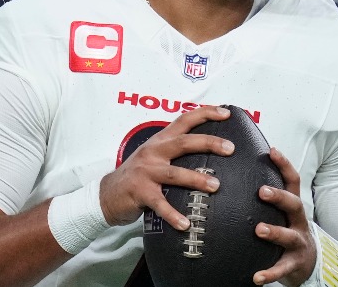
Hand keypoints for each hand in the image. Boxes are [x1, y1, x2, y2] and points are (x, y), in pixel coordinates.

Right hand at [98, 105, 233, 228]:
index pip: (184, 120)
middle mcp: (153, 152)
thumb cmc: (137, 174)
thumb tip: (210, 149)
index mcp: (160, 140)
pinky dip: (173, 214)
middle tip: (230, 148)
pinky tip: (186, 223)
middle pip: (183, 143)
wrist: (107, 193)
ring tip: (215, 185)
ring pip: (174, 173)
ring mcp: (146, 172)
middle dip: (208, 143)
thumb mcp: (155, 155)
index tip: (226, 113)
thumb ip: (176, 150)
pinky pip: (160, 204)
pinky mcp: (140, 192)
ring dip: (196, 179)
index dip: (205, 114)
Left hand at [252, 147, 316, 285]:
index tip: (272, 150)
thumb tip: (239, 169)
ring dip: (275, 232)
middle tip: (261, 191)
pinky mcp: (294, 263)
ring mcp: (298, 242)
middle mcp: (298, 221)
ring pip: (288, 236)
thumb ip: (267, 195)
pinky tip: (256, 277)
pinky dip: (270, 273)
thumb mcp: (282, 211)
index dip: (284, 165)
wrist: (307, 261)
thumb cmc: (287, 228)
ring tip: (260, 230)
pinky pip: (282, 268)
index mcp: (292, 205)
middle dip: (279, 197)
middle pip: (293, 204)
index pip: (292, 180)